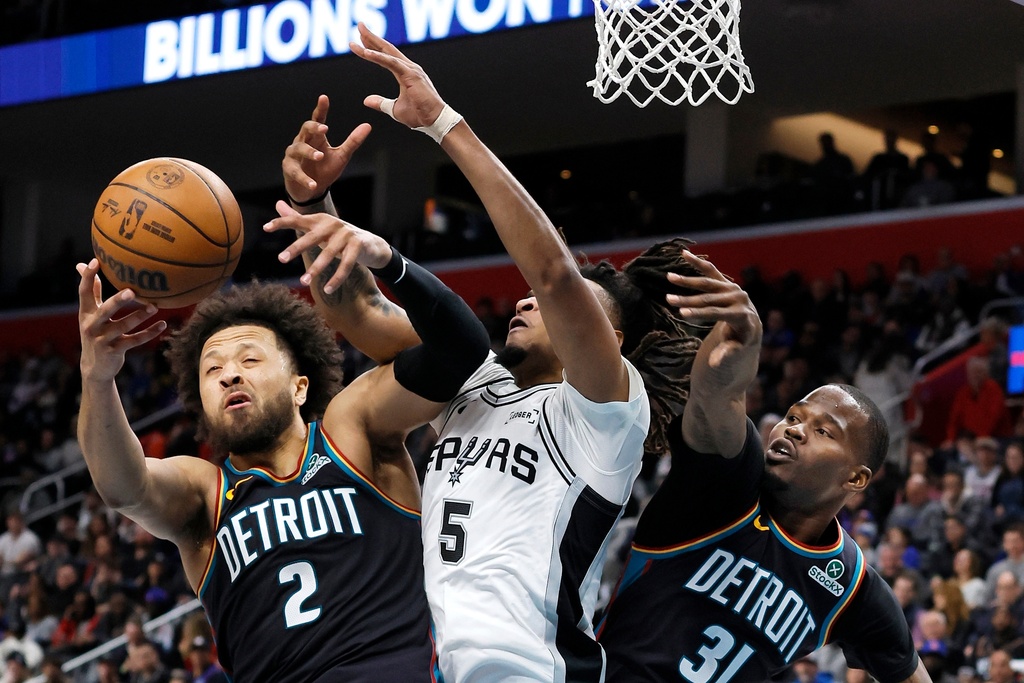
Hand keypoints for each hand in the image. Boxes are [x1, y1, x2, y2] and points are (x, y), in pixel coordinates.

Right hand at [77, 260, 165, 382]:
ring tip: (155, 306)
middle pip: (105, 310)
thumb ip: (91, 292)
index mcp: (86, 313)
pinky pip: (135, 340)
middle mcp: (92, 325)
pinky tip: (163, 324)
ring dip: (140, 316)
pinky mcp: (115, 351)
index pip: (84, 292)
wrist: (95, 367)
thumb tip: (81, 264)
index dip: (88, 277)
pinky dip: (149, 333)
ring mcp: (103, 339)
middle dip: (118, 301)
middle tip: (132, 291)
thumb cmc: (96, 333)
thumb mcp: (89, 314)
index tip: (95, 261)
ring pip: (123, 326)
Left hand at [264, 201, 391, 293]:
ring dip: (316, 269)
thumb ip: (297, 218)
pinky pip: (346, 264)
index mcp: (320, 219)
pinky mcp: (358, 245)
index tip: (265, 228)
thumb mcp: (318, 228)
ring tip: (303, 281)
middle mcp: (332, 224)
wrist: (371, 243)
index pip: (297, 219)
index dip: (281, 222)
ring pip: (329, 253)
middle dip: (296, 248)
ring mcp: (346, 234)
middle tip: (281, 259)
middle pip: (311, 237)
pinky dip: (336, 278)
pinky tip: (328, 289)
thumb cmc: (339, 237)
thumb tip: (277, 204)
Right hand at [282, 94, 371, 204]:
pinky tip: (313, 184)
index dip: (321, 109)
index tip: (324, 98)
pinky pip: (295, 172)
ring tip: (320, 156)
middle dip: (313, 127)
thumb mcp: (342, 155)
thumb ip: (353, 141)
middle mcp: (302, 141)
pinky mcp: (289, 169)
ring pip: (298, 148)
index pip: (318, 119)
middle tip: (324, 129)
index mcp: (316, 137)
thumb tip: (367, 126)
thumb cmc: (325, 169)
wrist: (311, 190)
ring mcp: (294, 155)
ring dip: (309, 152)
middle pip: (305, 129)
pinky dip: (304, 178)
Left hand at [350, 22, 445, 129]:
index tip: (358, 43)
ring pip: (388, 52)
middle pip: (387, 48)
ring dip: (373, 41)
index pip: (385, 57)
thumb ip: (381, 103)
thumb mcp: (394, 109)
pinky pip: (391, 63)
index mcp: (406, 73)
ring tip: (360, 32)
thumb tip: (366, 100)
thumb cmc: (420, 115)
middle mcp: (409, 67)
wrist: (435, 121)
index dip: (372, 48)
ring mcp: (411, 69)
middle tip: (360, 25)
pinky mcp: (411, 74)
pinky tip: (366, 52)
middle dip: (372, 37)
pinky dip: (378, 57)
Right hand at [665, 250, 761, 367]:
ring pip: (708, 283)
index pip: (718, 313)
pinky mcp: (727, 283)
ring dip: (687, 281)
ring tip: (669, 278)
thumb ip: (725, 355)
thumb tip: (714, 363)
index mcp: (743, 316)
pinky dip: (697, 263)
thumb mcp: (734, 352)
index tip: (681, 314)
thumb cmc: (739, 344)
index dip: (700, 314)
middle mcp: (740, 299)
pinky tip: (683, 254)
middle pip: (710, 298)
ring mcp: (733, 289)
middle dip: (688, 300)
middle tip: (668, 300)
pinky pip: (710, 271)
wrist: (749, 329)